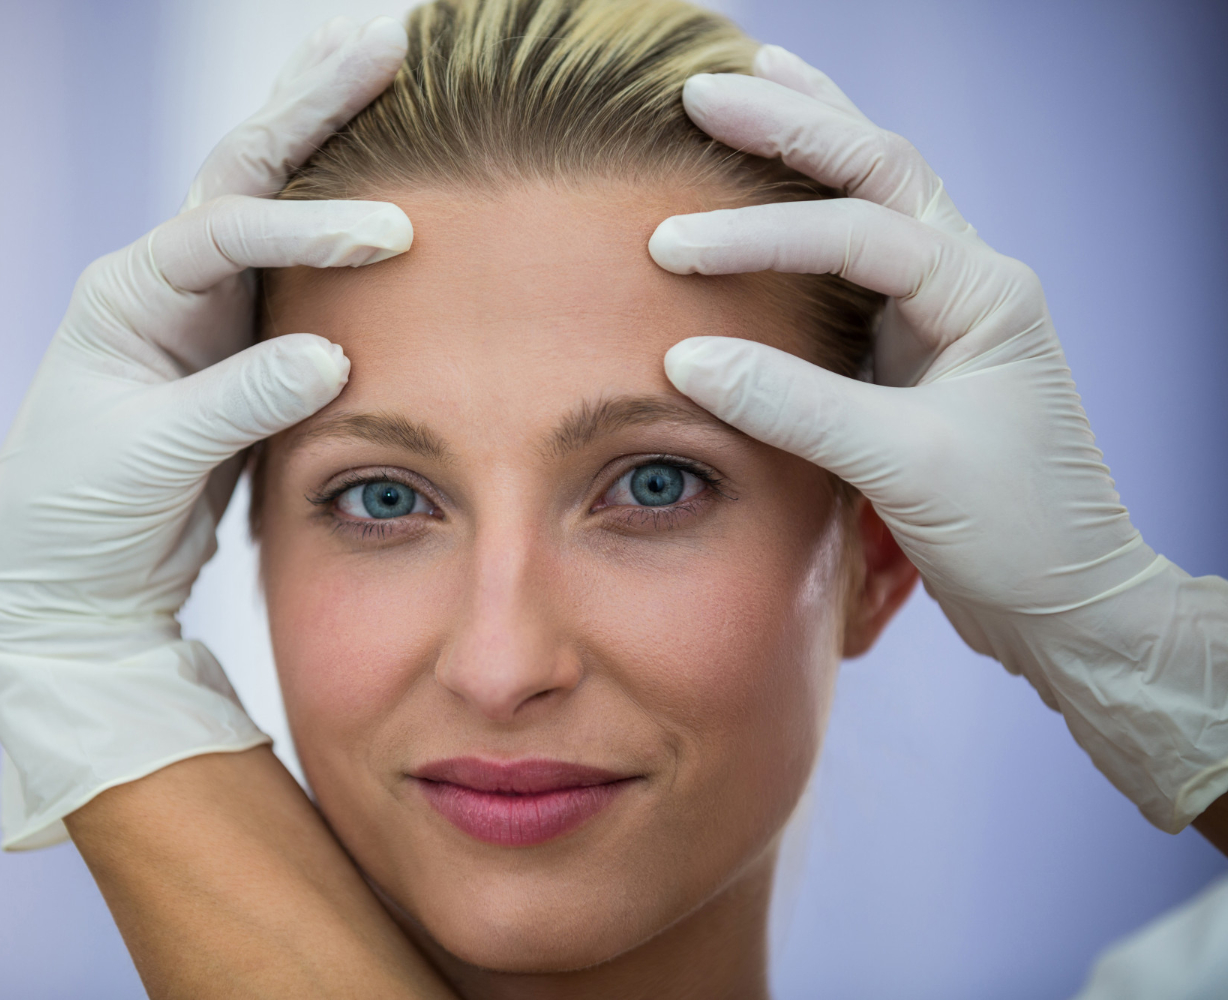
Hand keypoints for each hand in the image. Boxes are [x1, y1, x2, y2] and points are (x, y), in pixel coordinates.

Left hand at [0, 16, 412, 849]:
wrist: (72, 577)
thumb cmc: (83, 513)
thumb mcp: (153, 458)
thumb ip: (238, 402)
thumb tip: (333, 355)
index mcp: (131, 292)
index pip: (226, 232)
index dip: (309, 225)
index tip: (389, 234)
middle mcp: (169, 282)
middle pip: (245, 170)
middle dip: (311, 105)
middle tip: (382, 43)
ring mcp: (211, 310)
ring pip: (274, 198)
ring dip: (326, 130)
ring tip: (376, 57)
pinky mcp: (246, 347)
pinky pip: (302, 266)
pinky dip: (340, 211)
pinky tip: (381, 170)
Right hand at [651, 45, 1227, 832]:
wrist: (1067, 600)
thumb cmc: (1010, 534)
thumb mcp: (903, 466)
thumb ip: (795, 405)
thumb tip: (684, 357)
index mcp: (982, 296)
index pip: (857, 234)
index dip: (759, 235)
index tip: (669, 250)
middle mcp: (969, 281)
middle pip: (878, 168)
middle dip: (791, 123)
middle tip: (700, 88)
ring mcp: (944, 309)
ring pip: (876, 192)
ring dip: (811, 137)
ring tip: (747, 82)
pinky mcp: (916, 347)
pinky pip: (859, 254)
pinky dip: (811, 208)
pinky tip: (774, 187)